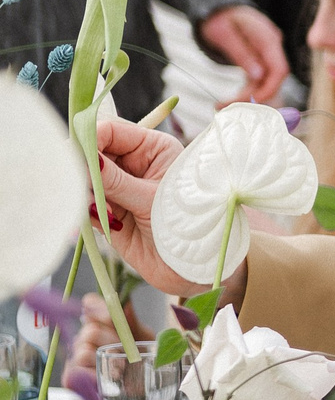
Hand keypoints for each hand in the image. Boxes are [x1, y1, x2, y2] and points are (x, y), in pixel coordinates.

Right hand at [68, 297, 138, 381]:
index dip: (101, 309)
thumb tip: (125, 302)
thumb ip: (132, 321)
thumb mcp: (144, 338)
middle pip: (90, 331)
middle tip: (126, 352)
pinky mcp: (72, 377)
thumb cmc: (144, 358)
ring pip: (83, 352)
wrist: (147, 385)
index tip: (114, 319)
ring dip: (105, 362)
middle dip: (112, 342)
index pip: (90, 304)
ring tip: (120, 369)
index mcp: (102, 321)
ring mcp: (77, 356)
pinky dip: (93, 376)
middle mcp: (85, 336)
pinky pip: (75, 372)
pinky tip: (107, 379)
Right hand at [88, 115, 200, 298]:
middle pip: (93, 152)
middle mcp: (135, 163)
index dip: (89, 138)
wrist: (193, 268)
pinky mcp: (109, 210)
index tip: (76, 156)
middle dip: (83, 169)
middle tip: (85, 187)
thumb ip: (116, 181)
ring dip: (85, 193)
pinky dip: (86, 210)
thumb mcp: (152, 200)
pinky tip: (107, 221)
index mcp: (153, 148)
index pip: (111, 131)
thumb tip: (86, 159)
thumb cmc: (188, 227)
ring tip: (108, 213)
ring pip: (85, 178)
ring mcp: (120, 186)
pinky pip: (85, 202)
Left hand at [197, 6, 285, 105]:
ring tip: (219, 106)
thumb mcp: (223, 33)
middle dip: (252, 97)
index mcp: (267, 39)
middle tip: (225, 107)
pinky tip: (226, 101)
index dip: (270, 88)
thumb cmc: (217, 17)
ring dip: (244, 97)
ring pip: (262, 83)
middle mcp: (270, 49)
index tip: (251, 102)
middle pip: (271, 79)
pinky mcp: (257, 61)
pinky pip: (255, 81)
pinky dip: (243, 92)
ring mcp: (265, 56)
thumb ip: (241, 53)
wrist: (216, 8)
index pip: (279, 69)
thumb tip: (258, 76)